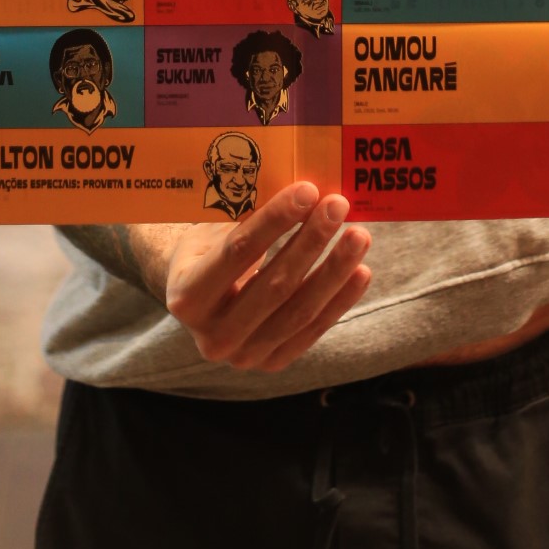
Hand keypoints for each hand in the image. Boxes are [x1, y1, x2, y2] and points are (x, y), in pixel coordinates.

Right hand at [159, 183, 371, 373]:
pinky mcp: (272, 362)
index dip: (276, 219)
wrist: (196, 299)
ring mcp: (243, 355)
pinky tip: (361, 271)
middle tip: (338, 205)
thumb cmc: (206, 252)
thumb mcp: (211, 231)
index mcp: (187, 296)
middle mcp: (212, 335)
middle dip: (311, 241)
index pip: (238, 251)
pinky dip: (340, 299)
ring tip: (359, 236)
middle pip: (274, 284)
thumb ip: (246, 214)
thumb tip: (299, 185)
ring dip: (334, 270)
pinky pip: (313, 330)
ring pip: (299, 311)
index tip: (309, 191)